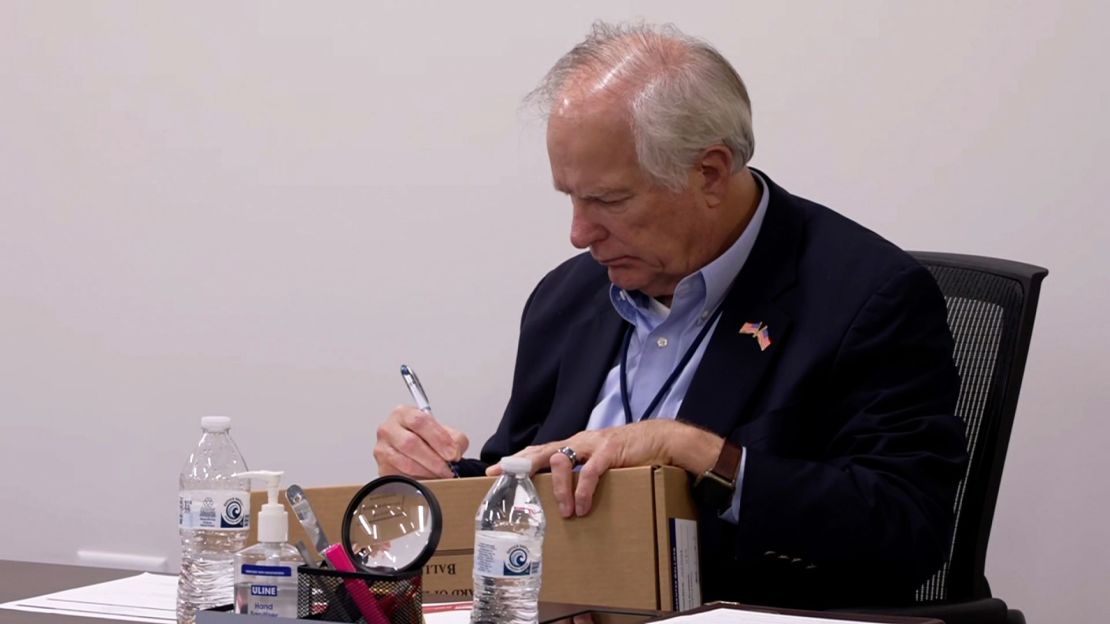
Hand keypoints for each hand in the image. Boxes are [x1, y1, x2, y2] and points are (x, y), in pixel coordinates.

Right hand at [374, 404, 468, 478]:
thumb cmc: (426, 439)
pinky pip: (401, 476)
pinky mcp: (382, 468)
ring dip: (427, 471)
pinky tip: (428, 478)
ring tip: (440, 475)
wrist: (416, 451)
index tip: (452, 453)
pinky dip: (418, 480)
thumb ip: (455, 439)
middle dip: (434, 459)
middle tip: (447, 468)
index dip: (438, 438)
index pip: (419, 421)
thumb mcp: (445, 432)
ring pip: (405, 462)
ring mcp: (382, 448)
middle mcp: (389, 428)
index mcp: (403, 413)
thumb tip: (454, 452)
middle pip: (410, 443)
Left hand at [487, 420, 721, 517]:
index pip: (538, 451)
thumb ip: (582, 473)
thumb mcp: (599, 461)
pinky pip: (590, 472)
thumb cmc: (628, 453)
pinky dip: (583, 490)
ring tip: (565, 513)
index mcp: (574, 445)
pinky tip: (582, 506)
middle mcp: (579, 442)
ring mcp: (593, 445)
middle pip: (542, 452)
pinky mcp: (610, 452)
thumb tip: (565, 496)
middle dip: (521, 467)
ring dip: (559, 490)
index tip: (494, 471)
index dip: (516, 461)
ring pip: (562, 462)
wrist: (660, 439)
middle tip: (505, 482)